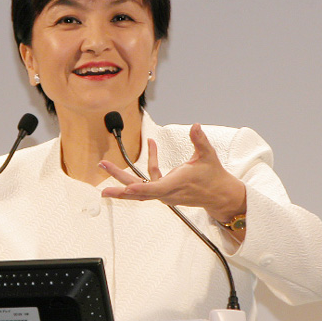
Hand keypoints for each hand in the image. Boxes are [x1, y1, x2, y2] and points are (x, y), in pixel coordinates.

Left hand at [99, 123, 245, 222]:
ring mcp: (164, 192)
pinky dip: (151, 162)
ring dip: (123, 178)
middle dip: (120, 188)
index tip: (125, 189)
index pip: (154, 188)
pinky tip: (152, 144)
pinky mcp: (165, 190)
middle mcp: (166, 192)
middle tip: (102, 188)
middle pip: (139, 192)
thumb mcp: (208, 156)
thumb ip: (199, 140)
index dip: (139, 189)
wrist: (219, 195)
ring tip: (106, 166)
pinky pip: (152, 177)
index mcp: (176, 184)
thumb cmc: (214, 176)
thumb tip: (195, 125)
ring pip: (140, 187)